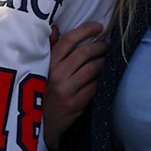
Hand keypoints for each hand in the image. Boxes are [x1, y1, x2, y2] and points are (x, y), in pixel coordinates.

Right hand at [44, 21, 105, 145]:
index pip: (68, 41)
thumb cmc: (46, 91)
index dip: (85, 30)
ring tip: (108, 58)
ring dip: (104, 61)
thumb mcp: (42, 70)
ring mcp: (66, 90)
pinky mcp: (75, 103)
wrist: (43, 123)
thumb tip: (54, 28)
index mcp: (48, 63)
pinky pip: (95, 86)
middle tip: (107, 45)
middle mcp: (56, 75)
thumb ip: (49, 49)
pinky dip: (103, 78)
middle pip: (84, 53)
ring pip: (93, 68)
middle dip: (100, 46)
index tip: (98, 27)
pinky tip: (106, 75)